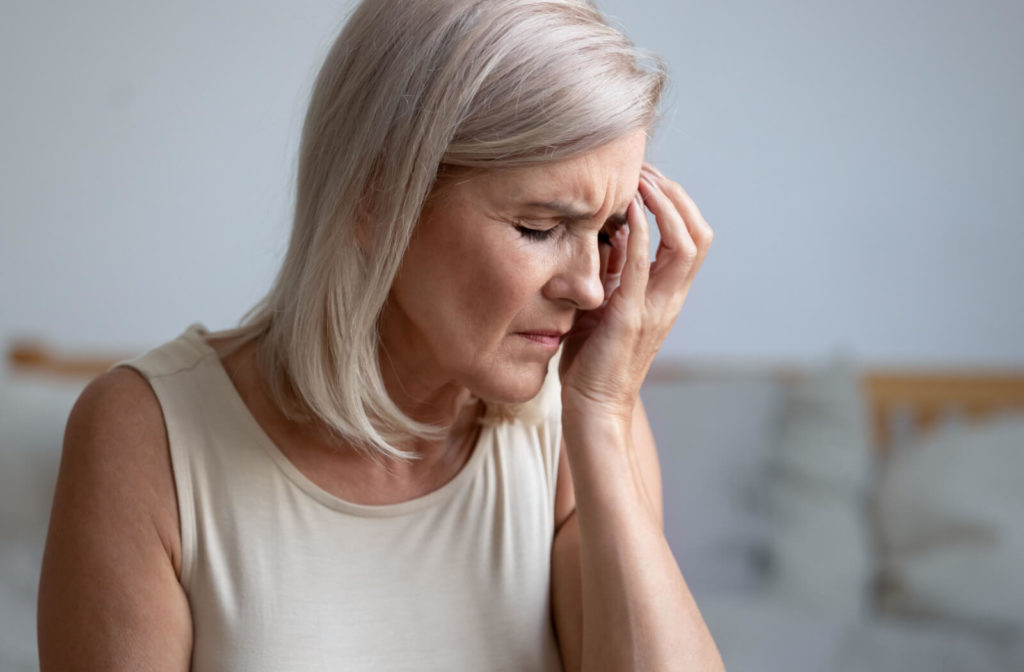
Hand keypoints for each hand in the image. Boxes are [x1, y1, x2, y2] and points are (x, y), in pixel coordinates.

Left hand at [558, 164, 712, 421]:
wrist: (594, 405)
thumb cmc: (595, 357)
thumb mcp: (608, 303)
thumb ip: (616, 272)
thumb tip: (609, 233)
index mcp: (668, 294)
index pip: (692, 237)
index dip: (677, 202)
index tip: (647, 178)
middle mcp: (671, 298)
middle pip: (698, 234)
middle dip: (675, 195)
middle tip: (644, 171)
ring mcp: (655, 308)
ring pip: (685, 245)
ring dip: (664, 206)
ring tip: (640, 182)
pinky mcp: (630, 317)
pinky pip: (643, 268)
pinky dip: (640, 234)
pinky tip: (626, 210)